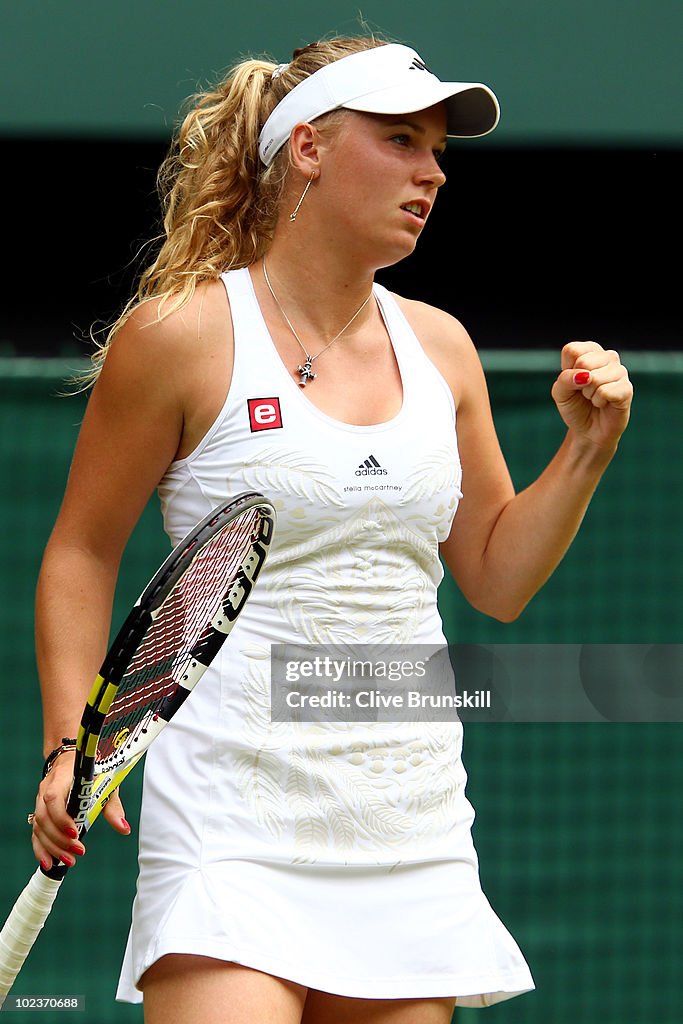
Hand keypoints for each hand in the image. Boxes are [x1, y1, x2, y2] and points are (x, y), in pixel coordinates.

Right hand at [29, 756, 130, 870]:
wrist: (72, 760)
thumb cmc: (92, 770)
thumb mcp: (106, 782)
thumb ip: (112, 806)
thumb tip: (124, 828)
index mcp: (62, 777)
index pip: (54, 798)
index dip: (61, 818)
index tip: (76, 833)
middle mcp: (46, 788)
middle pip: (44, 817)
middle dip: (59, 839)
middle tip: (78, 852)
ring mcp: (39, 801)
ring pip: (38, 827)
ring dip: (52, 847)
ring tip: (69, 860)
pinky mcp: (39, 812)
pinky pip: (36, 832)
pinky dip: (41, 849)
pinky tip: (49, 862)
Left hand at [551, 341, 632, 450]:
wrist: (588, 431)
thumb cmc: (575, 407)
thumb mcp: (560, 392)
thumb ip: (565, 379)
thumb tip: (585, 375)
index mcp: (590, 352)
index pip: (572, 350)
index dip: (567, 371)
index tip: (573, 382)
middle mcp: (608, 357)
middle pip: (584, 362)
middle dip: (578, 384)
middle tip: (584, 392)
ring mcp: (620, 372)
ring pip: (595, 378)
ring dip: (589, 394)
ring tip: (594, 398)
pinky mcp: (627, 388)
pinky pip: (605, 391)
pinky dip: (598, 402)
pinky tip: (604, 404)